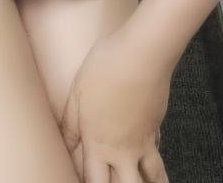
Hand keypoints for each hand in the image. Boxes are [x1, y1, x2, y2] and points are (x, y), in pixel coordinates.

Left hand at [59, 29, 170, 181]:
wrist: (144, 52)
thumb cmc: (106, 67)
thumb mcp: (77, 93)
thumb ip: (69, 123)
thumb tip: (64, 144)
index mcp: (98, 143)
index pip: (95, 182)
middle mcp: (124, 148)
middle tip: (118, 182)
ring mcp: (145, 138)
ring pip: (153, 176)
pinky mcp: (158, 123)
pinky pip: (157, 151)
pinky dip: (154, 160)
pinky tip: (151, 158)